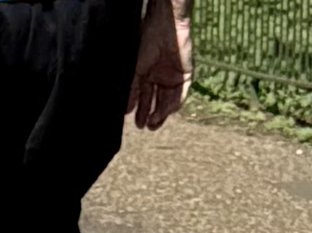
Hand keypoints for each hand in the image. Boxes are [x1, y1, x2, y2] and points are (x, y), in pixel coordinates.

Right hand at [133, 0, 192, 132]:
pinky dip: (174, 105)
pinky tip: (166, 112)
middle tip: (146, 126)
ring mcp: (174, 77)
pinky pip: (181, 94)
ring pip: (168, 101)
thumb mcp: (135, 70)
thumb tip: (126, 111)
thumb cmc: (146, 43)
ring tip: (153, 122)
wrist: (164, 27)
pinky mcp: (186, 75)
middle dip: (151, 116)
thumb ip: (132, 91)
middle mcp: (160, 78)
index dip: (141, 111)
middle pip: (156, 102)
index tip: (136, 124)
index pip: (144, 98)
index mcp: (147, 76)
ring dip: (162, 114)